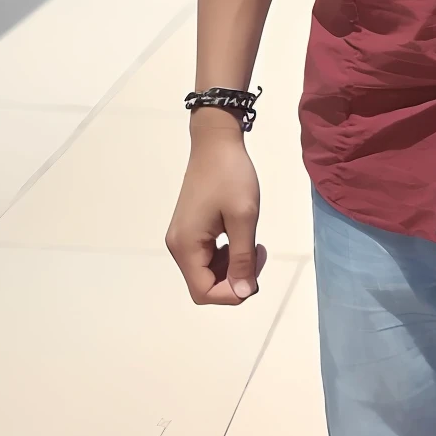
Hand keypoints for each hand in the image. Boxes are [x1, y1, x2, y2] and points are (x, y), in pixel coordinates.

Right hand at [165, 113, 266, 304]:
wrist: (216, 142)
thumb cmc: (230, 175)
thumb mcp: (243, 217)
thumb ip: (243, 258)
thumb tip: (242, 293)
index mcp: (186, 246)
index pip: (204, 292)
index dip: (232, 293)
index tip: (255, 272)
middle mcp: (178, 246)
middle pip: (205, 285)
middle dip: (234, 279)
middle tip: (258, 254)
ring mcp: (182, 237)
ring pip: (207, 272)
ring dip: (232, 267)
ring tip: (253, 245)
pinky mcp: (190, 229)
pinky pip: (207, 257)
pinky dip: (226, 256)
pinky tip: (241, 238)